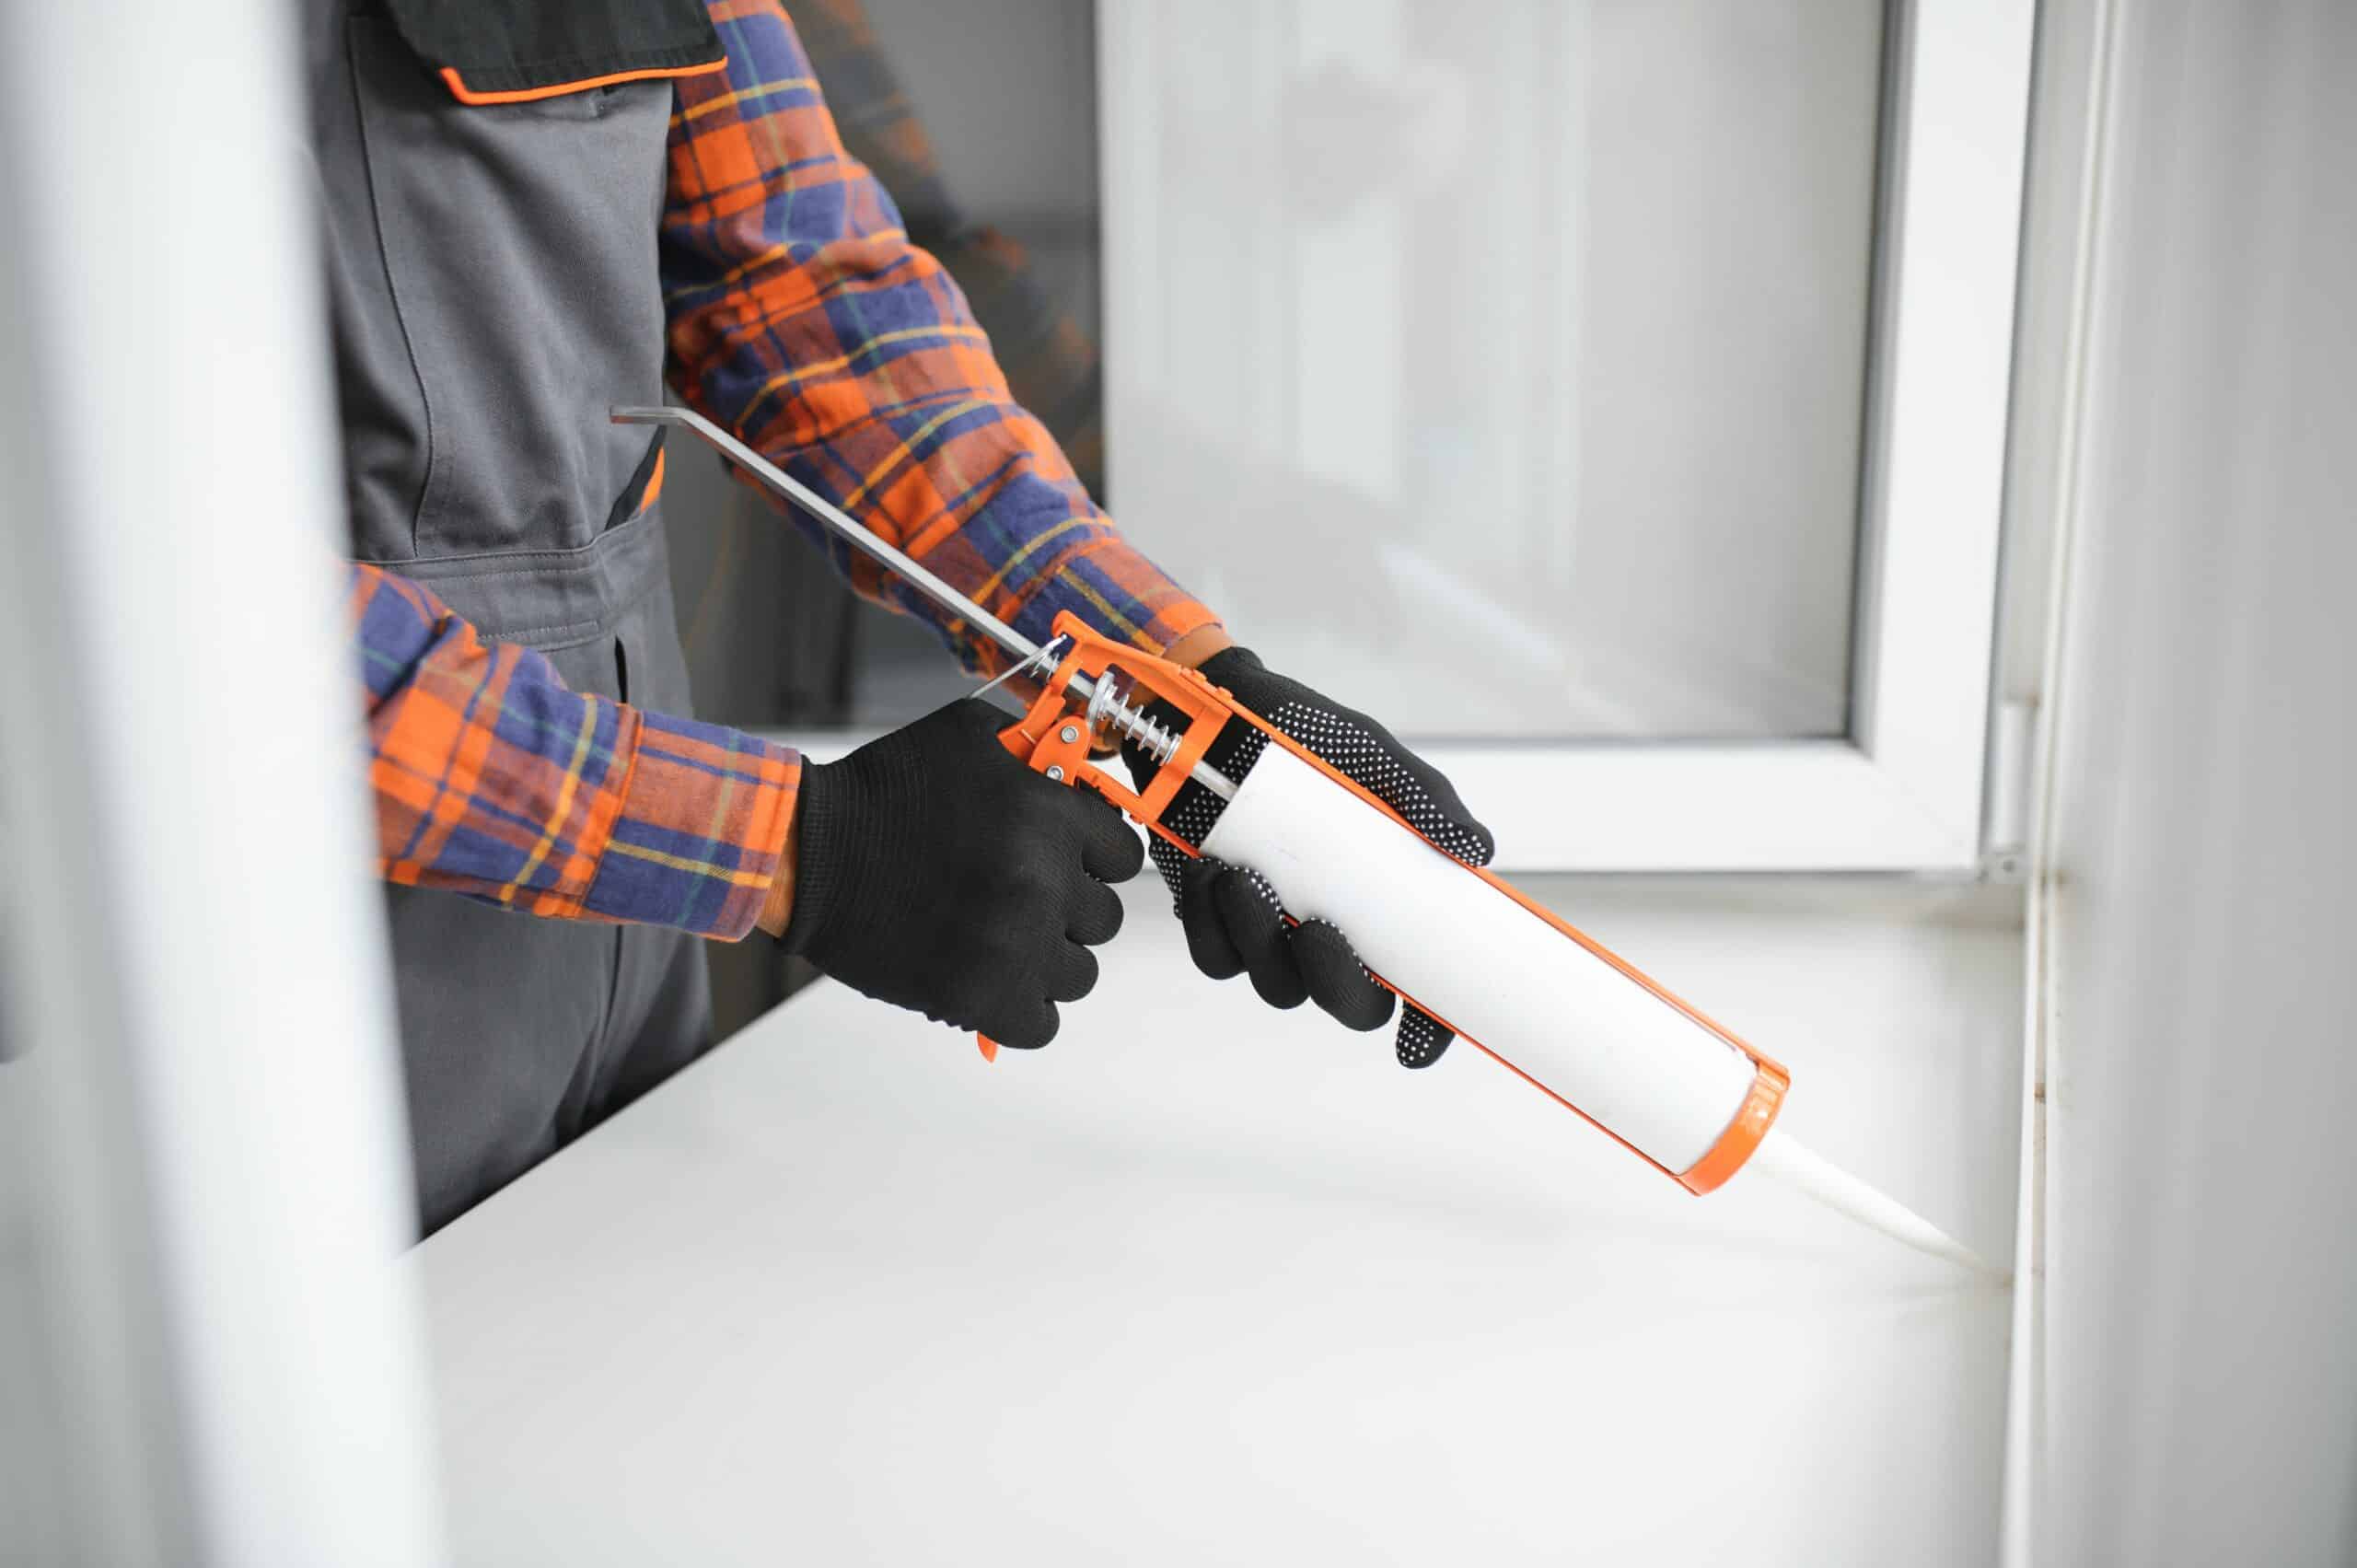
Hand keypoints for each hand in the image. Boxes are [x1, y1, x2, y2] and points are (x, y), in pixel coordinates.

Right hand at [781, 699, 1143, 1046]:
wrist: (810, 853)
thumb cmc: (886, 791)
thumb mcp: (969, 735)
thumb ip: (1041, 745)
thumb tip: (1091, 761)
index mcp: (1048, 816)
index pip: (1125, 855)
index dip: (1095, 857)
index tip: (1067, 860)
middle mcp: (1041, 883)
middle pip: (1104, 918)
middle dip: (1069, 907)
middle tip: (1022, 896)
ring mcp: (1013, 947)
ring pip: (1078, 973)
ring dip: (1048, 959)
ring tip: (1003, 938)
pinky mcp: (978, 999)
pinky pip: (1041, 1023)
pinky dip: (1022, 1009)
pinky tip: (994, 979)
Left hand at [1127, 646, 1492, 1066]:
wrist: (1218, 713)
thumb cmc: (1307, 738)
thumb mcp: (1374, 757)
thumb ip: (1425, 801)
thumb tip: (1474, 851)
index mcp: (1390, 905)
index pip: (1425, 987)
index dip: (1429, 1027)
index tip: (1417, 1042)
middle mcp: (1338, 932)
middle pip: (1350, 1005)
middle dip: (1336, 983)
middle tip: (1320, 930)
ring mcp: (1274, 933)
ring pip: (1277, 984)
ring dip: (1263, 941)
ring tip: (1246, 878)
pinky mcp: (1214, 920)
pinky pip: (1216, 955)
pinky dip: (1213, 924)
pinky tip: (1214, 873)